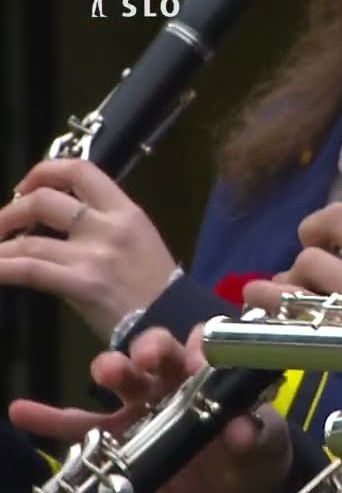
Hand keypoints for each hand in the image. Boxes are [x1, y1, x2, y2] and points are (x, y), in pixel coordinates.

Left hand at [0, 159, 177, 339]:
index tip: (26, 187)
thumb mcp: (137, 241)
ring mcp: (95, 255)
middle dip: (11, 210)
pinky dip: (0, 268)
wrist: (172, 321)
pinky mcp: (83, 283)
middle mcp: (110, 226)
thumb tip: (54, 224)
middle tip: (1, 226)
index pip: (80, 171)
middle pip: (45, 200)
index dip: (44, 171)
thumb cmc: (154, 286)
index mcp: (126, 212)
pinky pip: (28, 270)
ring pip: (28, 239)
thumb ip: (100, 225)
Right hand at [9, 326, 291, 492]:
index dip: (200, 347)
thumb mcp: (265, 445)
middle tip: (147, 357)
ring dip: (111, 370)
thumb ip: (255, 435)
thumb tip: (242, 432)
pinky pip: (83, 427)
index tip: (198, 358)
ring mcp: (145, 407)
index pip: (205, 346)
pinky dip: (52, 419)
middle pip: (158, 352)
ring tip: (106, 373)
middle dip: (151, 348)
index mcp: (214, 374)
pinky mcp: (121, 439)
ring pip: (121, 381)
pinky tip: (22, 410)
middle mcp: (176, 381)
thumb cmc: (255, 455)